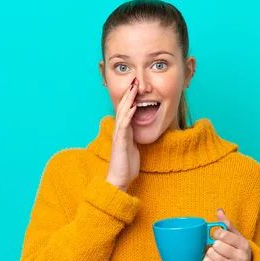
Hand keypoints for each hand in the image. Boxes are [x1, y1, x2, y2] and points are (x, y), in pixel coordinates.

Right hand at [106, 77, 139, 191]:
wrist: (119, 180)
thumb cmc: (126, 166)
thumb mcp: (134, 147)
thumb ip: (135, 137)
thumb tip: (140, 131)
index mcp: (124, 131)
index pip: (126, 110)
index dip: (130, 98)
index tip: (136, 86)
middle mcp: (120, 131)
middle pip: (123, 108)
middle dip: (129, 94)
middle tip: (134, 80)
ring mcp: (119, 136)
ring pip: (123, 113)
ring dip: (128, 100)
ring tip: (133, 88)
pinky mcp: (120, 142)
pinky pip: (124, 126)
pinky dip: (129, 115)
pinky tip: (133, 107)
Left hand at [202, 208, 252, 260]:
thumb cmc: (238, 249)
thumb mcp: (237, 236)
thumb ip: (227, 224)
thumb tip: (219, 210)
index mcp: (243, 244)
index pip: (223, 235)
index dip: (216, 233)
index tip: (217, 235)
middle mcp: (240, 257)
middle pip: (217, 245)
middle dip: (214, 243)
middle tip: (218, 245)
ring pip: (211, 254)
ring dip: (210, 251)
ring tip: (216, 252)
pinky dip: (207, 259)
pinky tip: (212, 259)